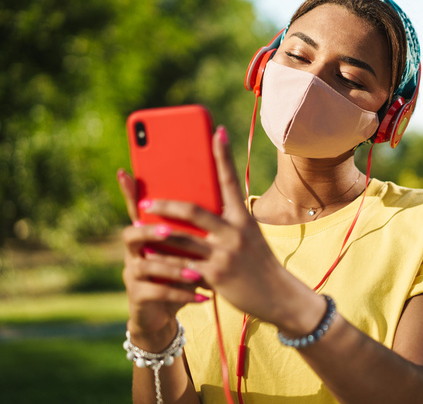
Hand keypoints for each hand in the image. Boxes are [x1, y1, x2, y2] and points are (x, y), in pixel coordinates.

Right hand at [117, 170, 206, 347]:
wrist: (165, 311)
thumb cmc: (181, 272)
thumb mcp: (188, 249)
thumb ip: (195, 228)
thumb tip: (222, 202)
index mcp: (148, 233)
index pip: (137, 208)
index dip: (128, 192)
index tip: (124, 171)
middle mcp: (135, 251)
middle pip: (132, 234)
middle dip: (150, 231)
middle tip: (168, 230)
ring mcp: (133, 274)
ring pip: (146, 265)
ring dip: (172, 268)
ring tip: (197, 273)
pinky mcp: (138, 296)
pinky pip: (157, 293)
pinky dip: (181, 293)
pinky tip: (203, 297)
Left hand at [125, 126, 322, 332]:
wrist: (279, 296)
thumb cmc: (259, 265)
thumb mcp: (249, 238)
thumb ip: (227, 224)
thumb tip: (196, 212)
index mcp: (243, 218)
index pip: (231, 181)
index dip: (223, 155)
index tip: (217, 131)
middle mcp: (235, 232)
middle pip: (193, 210)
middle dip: (165, 204)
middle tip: (145, 202)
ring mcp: (225, 253)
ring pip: (182, 238)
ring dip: (156, 232)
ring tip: (138, 227)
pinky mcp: (216, 275)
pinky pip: (182, 266)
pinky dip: (164, 262)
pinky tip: (149, 259)